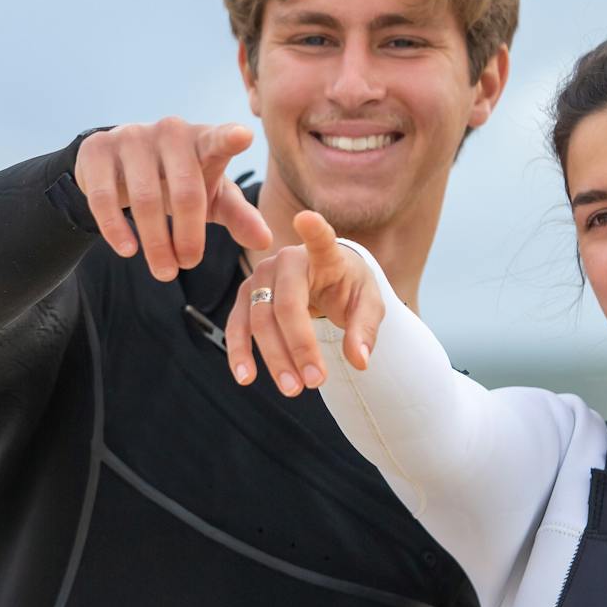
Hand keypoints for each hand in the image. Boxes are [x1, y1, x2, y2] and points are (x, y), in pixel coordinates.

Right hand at [74, 119, 272, 280]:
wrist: (121, 163)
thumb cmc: (181, 181)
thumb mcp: (213, 197)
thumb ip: (240, 217)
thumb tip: (266, 241)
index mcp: (204, 140)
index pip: (220, 139)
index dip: (230, 137)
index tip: (243, 136)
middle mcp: (170, 132)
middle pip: (184, 192)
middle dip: (189, 236)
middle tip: (188, 265)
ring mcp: (132, 137)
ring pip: (144, 199)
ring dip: (155, 242)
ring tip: (165, 271)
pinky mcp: (98, 150)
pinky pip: (104, 197)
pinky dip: (116, 228)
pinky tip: (127, 250)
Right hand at [225, 211, 384, 395]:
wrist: (326, 281)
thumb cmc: (349, 288)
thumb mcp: (369, 305)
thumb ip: (365, 330)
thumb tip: (359, 361)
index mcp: (323, 254)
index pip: (320, 239)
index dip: (314, 230)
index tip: (306, 217)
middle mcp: (286, 260)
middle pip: (285, 305)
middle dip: (299, 346)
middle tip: (315, 382)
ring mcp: (261, 277)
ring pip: (259, 319)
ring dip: (274, 357)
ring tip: (293, 389)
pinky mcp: (247, 296)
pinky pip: (238, 326)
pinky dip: (240, 352)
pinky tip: (246, 377)